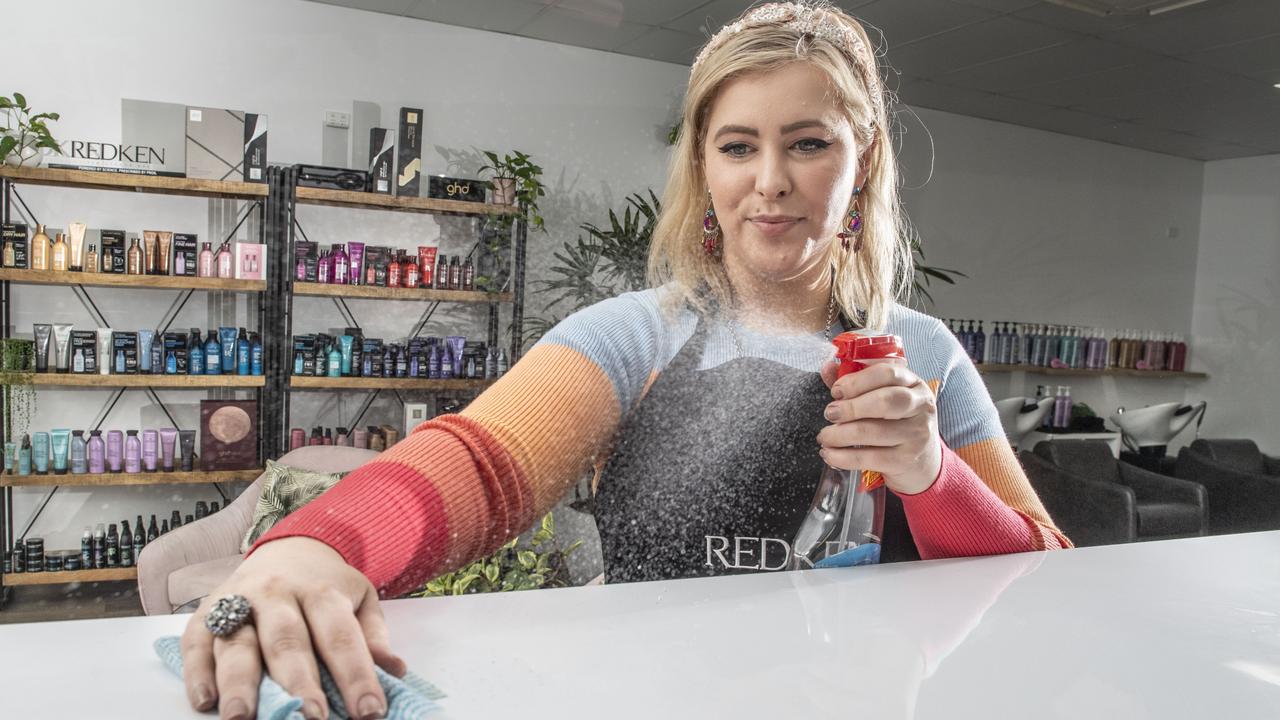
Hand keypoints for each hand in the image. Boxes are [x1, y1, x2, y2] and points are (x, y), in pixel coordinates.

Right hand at [180, 537, 405, 719]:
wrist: (288, 547)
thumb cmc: (327, 585)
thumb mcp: (361, 598)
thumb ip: (374, 635)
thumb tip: (393, 671)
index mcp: (321, 590)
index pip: (341, 637)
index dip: (355, 676)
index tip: (368, 711)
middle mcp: (277, 592)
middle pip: (286, 640)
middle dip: (297, 681)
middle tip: (310, 716)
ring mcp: (238, 600)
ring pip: (237, 643)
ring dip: (239, 683)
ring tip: (242, 718)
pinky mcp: (205, 611)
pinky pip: (197, 641)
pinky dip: (197, 673)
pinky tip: (205, 702)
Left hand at [817, 359, 942, 494]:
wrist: (924, 460)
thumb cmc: (898, 422)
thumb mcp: (885, 397)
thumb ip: (856, 383)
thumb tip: (827, 368)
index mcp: (914, 384)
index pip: (887, 373)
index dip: (857, 381)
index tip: (836, 391)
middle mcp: (921, 407)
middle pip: (884, 401)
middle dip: (850, 408)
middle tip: (830, 413)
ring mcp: (916, 435)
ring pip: (872, 431)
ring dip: (840, 434)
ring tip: (825, 436)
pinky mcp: (905, 460)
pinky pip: (869, 458)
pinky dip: (843, 457)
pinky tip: (830, 454)